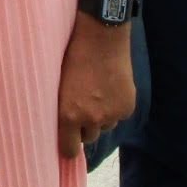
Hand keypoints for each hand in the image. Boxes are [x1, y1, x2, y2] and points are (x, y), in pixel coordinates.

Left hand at [56, 15, 135, 158]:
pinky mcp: (127, 106)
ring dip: (101, 116)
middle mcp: (91, 119)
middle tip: (83, 106)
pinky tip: (110, 87)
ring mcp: (112, 114)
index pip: (70, 150)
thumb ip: (61, 109)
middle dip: (85, 127)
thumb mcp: (58, 85)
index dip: (69, 146)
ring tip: (97, 92)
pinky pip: (119, 116)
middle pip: (89, 138)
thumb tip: (61, 128)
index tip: (68, 139)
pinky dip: (116, 106)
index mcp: (68, 115)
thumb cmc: (72, 55)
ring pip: (105, 126)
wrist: (101, 36)